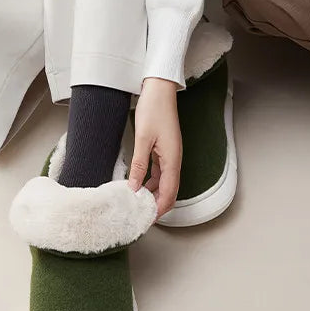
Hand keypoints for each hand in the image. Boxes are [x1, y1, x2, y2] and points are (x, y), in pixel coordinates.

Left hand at [128, 77, 181, 218]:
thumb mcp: (143, 139)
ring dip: (153, 195)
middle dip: (158, 206)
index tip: (147, 220)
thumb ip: (139, 165)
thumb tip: (134, 187)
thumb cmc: (154, 109)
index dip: (160, 209)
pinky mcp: (165, 151)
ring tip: (136, 203)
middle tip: (141, 216)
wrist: (160, 90)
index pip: (169, 193)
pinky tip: (138, 185)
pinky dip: (151, 182)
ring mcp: (170, 156)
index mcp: (173, 160)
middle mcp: (175, 160)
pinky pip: (160, 173)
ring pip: (164, 183)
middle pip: (170, 192)